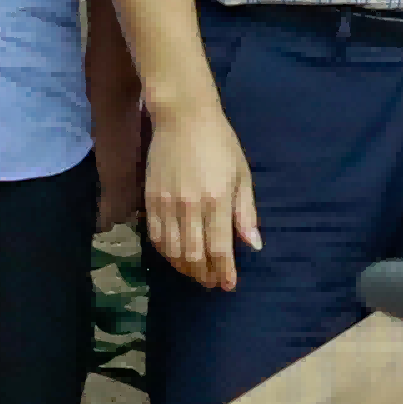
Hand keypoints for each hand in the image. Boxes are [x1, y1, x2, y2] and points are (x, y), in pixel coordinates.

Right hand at [136, 101, 256, 290]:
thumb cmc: (220, 143)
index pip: (219, 248)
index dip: (224, 271)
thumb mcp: (242, 175)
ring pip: (172, 251)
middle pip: (194, 255)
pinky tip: (175, 256)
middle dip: (204, 275)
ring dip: (184, 268)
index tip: (229, 286)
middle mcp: (190, 206)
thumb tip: (252, 245)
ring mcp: (166, 204)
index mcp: (217, 200)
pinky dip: (165, 253)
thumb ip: (245, 213)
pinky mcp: (150, 199)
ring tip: (196, 274)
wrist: (183, 118)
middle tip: (212, 283)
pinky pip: (155, 236)